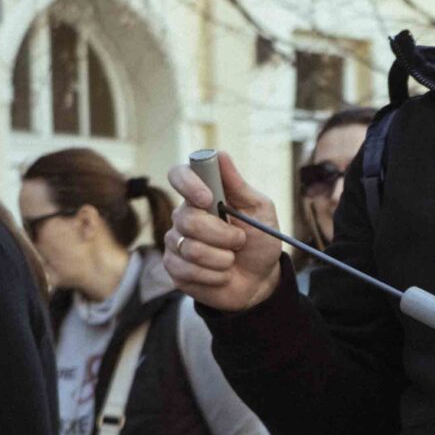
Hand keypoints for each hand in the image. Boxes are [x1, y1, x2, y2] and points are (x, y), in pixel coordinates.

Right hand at [164, 153, 284, 313]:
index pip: (179, 175)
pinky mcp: (174, 268)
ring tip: (232, 259)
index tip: (207, 198)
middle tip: (240, 240)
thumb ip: (238, 185)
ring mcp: (176, 242)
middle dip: (222, 235)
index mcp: (202, 195)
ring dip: (222, 258)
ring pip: (190, 248)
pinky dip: (213, 276)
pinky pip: (186, 270)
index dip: (188, 184)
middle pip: (187, 219)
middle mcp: (184, 216)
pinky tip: (221, 274)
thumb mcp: (259, 211)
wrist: (260, 280)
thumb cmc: (260, 241)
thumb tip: (221, 154)